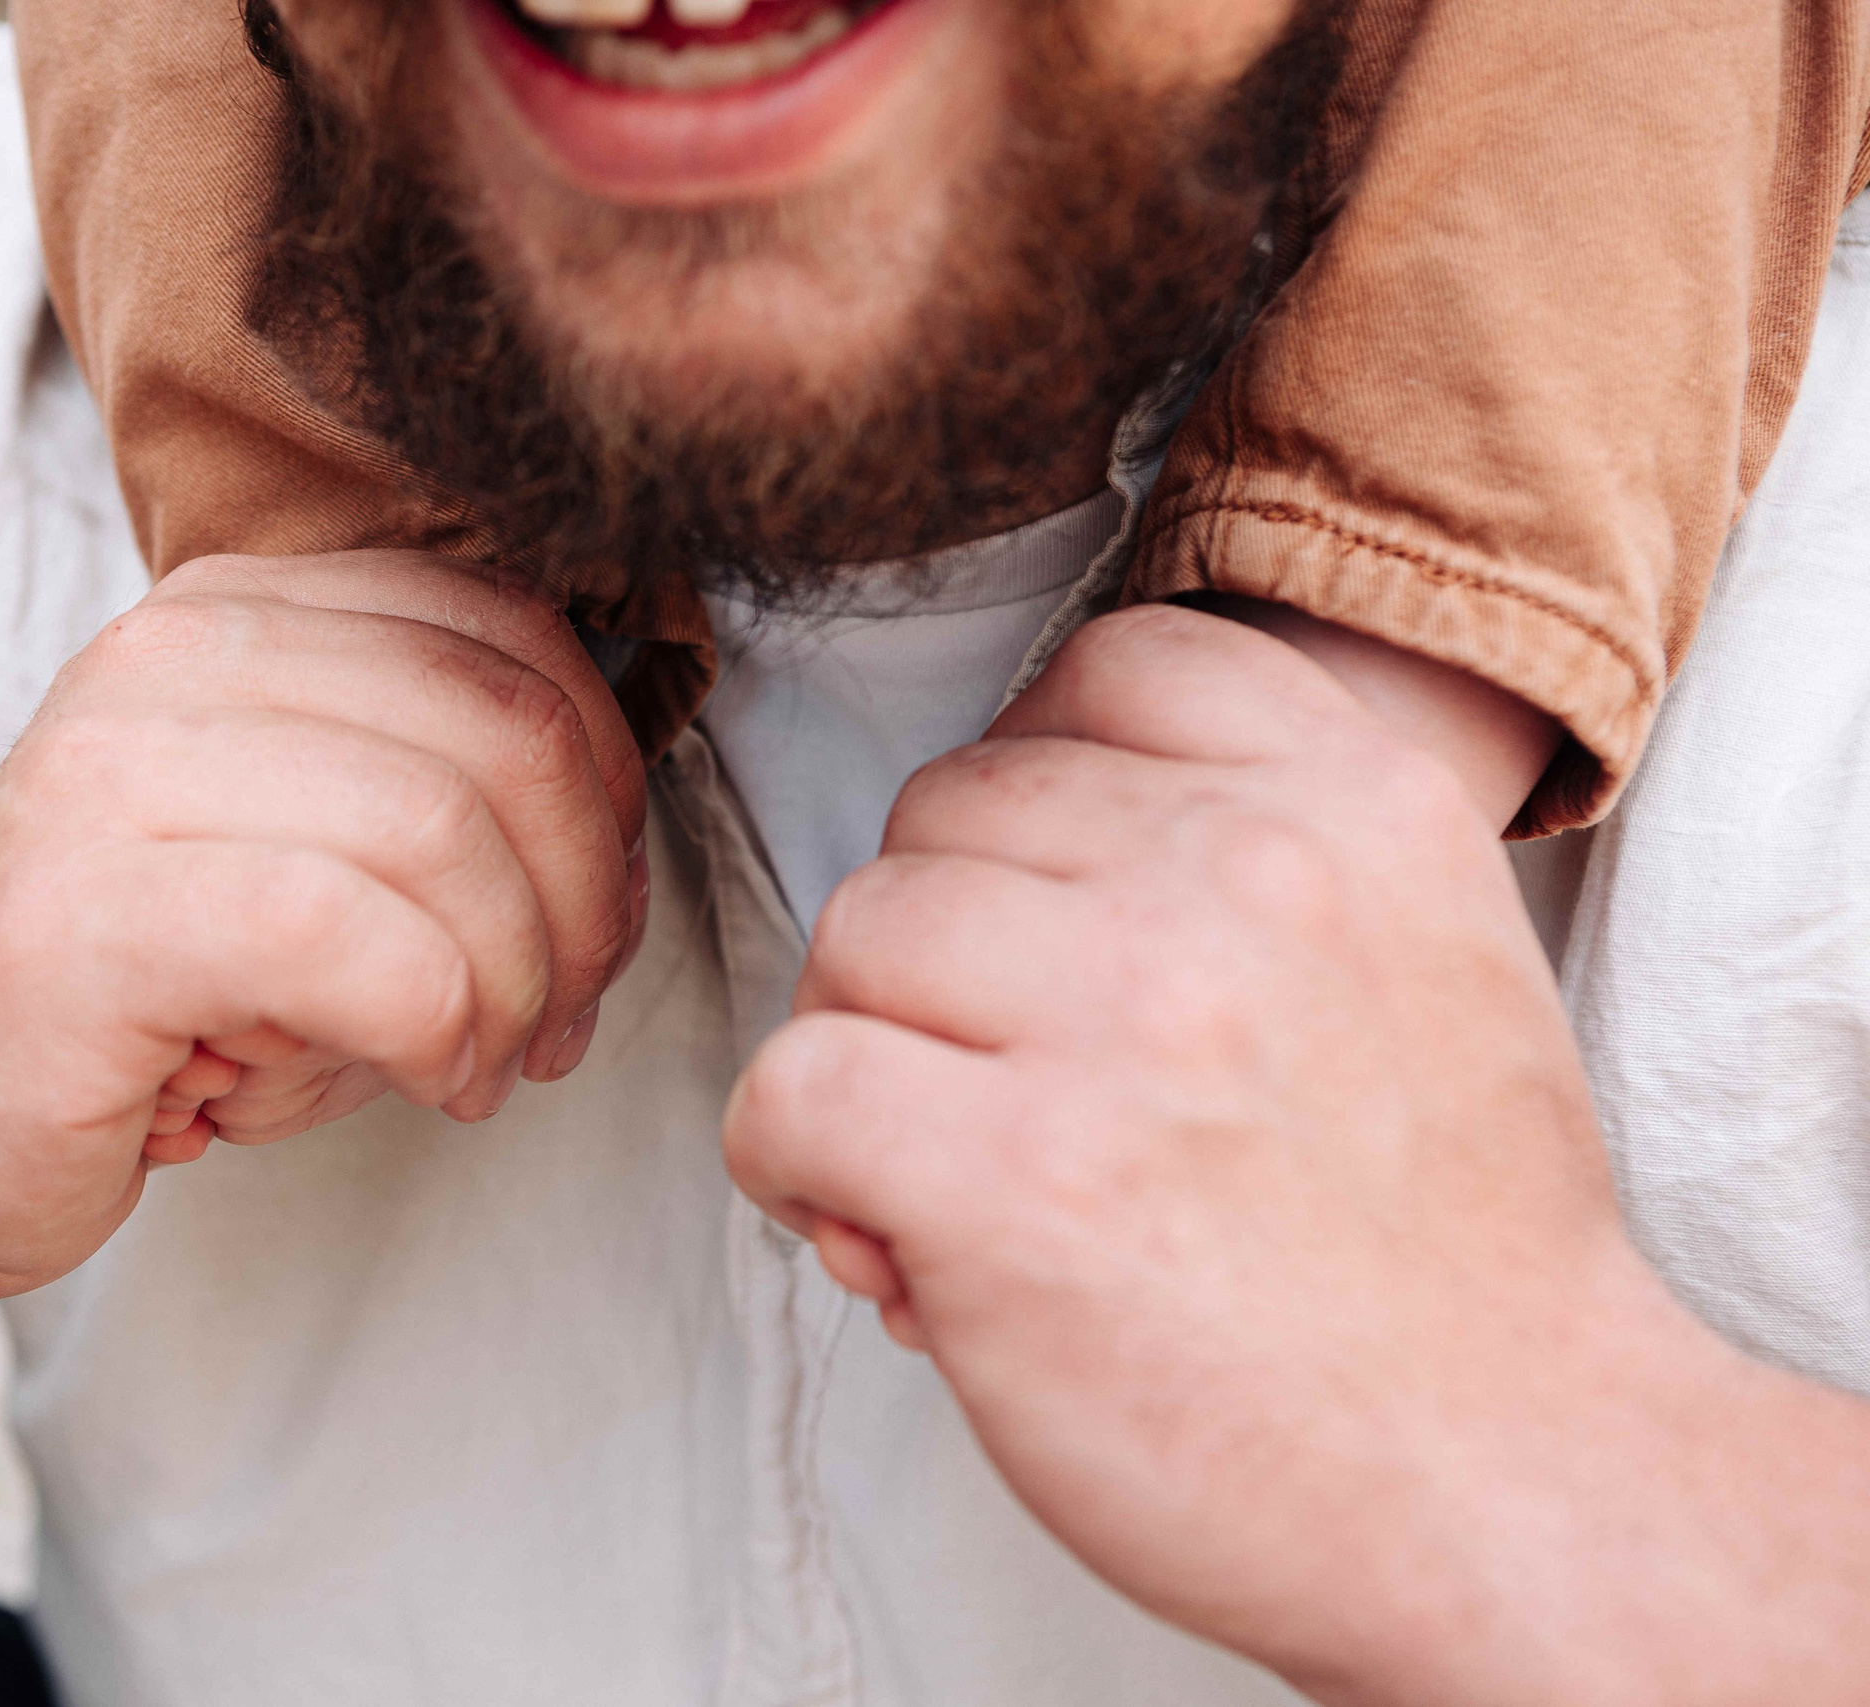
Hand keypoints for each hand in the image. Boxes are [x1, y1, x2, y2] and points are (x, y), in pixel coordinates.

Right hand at [0, 551, 646, 1298]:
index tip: (596, 920)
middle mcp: (176, 657)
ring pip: (445, 833)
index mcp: (241, 616)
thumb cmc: (132, 999)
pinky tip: (430, 1083)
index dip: (611, 789)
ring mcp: (119, 773)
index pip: (513, 636)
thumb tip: (618, 834)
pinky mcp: (90, 914)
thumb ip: (434, 794)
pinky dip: (438, 1029)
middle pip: (506, 729)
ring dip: (514, 982)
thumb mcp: (302, 853)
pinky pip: (354, 943)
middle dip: (588, 900)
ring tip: (482, 1063)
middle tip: (560, 1017)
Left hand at [722, 606, 1743, 1701]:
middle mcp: (1245, 877)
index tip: (1049, 912)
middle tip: (1003, 1077)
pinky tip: (865, 1222)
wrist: (1520, 1493)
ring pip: (858, 928)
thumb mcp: (1433, 969)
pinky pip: (790, 1085)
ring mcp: (1127, 1018)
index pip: (1105, 670)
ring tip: (948, 1160)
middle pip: (949, 807)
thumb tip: (996, 878)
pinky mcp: (1010, 1176)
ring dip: (867, 1045)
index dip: (1039, 793)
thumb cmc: (1446, 1257)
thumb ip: (1253, 862)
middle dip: (944, 944)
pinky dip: (790, 1156)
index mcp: (1358, 806)